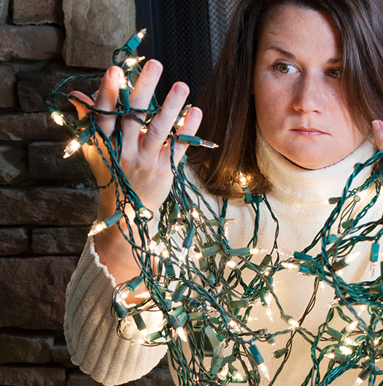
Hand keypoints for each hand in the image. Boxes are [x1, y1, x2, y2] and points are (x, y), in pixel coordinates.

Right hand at [69, 61, 201, 232]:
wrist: (125, 213)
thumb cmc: (111, 173)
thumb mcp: (95, 149)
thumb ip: (89, 120)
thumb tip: (76, 95)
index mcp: (104, 143)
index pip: (104, 114)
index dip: (108, 92)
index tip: (115, 70)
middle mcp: (124, 151)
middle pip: (133, 116)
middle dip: (144, 89)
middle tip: (156, 64)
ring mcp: (145, 161)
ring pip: (158, 130)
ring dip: (171, 107)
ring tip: (182, 85)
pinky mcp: (165, 170)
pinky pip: (178, 148)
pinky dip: (187, 130)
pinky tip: (196, 111)